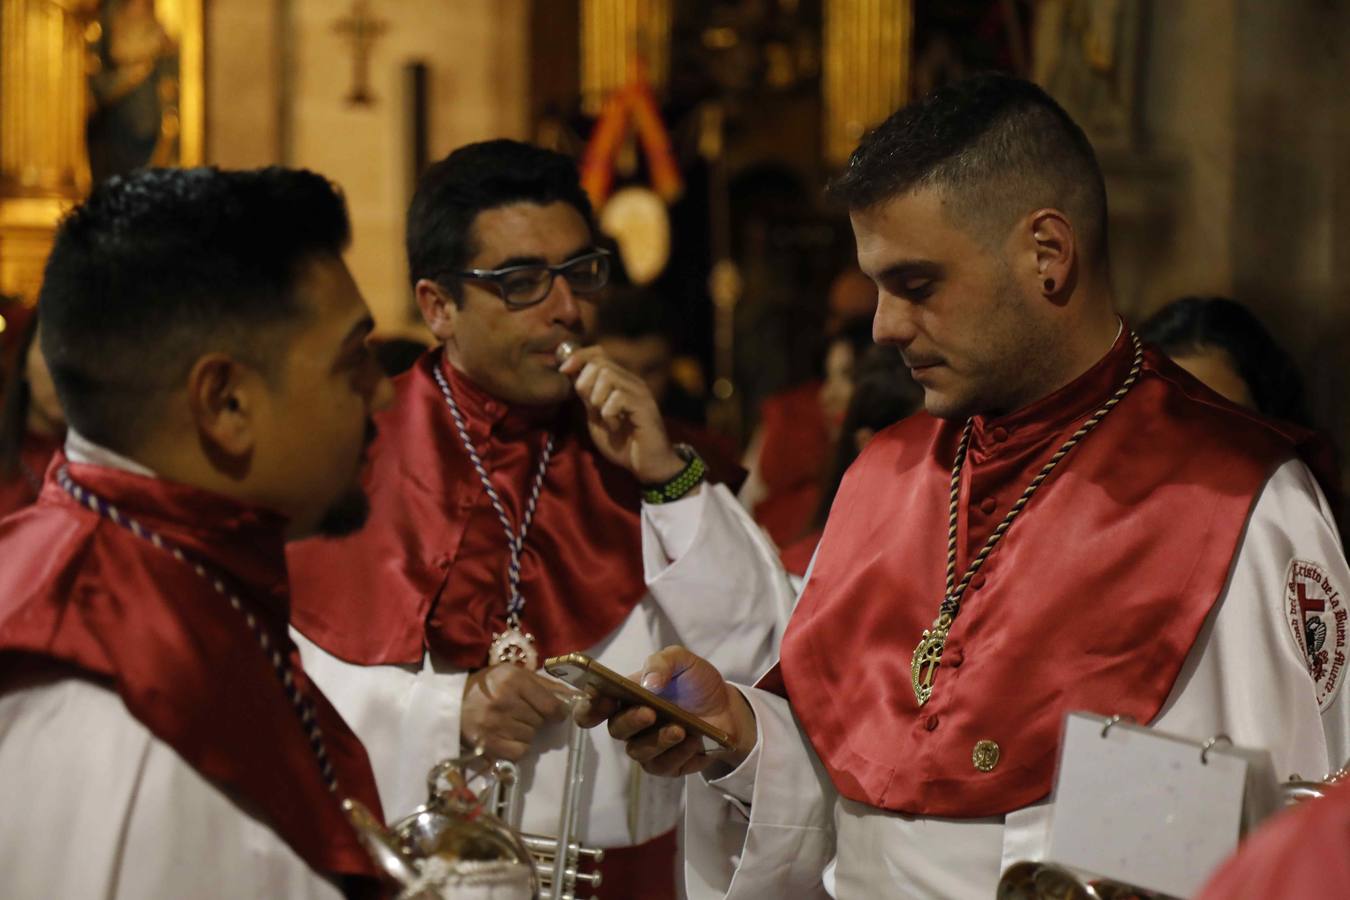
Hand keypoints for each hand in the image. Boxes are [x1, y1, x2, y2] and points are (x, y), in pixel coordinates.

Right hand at [462, 664, 570, 760]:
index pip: (552, 706)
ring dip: (525, 732)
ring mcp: (494, 724)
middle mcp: (504, 701)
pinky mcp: (488, 744)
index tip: (554, 713)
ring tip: (508, 722)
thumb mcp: (515, 675)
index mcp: (514, 679)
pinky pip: (519, 752)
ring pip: (531, 737)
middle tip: (520, 713)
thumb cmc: (488, 685)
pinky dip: (517, 747)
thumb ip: (547, 685)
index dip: (557, 712)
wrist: (451, 702)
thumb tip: (577, 698)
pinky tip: (505, 736)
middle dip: (536, 719)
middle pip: (541, 722)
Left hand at [558, 347, 684, 483]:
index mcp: (620, 382)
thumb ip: (587, 397)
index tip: (563, 370)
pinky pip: (618, 397)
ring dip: (597, 398)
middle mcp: (632, 382)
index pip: (598, 353)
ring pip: (608, 375)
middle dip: (585, 383)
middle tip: (590, 406)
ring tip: (604, 418)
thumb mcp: (596, 418)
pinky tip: (615, 426)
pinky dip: (609, 413)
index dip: (578, 357)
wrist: (648, 466)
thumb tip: (571, 374)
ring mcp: (640, 393)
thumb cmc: (623, 444)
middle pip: (600, 362)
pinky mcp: (645, 407)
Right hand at [575, 646, 757, 776]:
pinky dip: (678, 754)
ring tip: (680, 729)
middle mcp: (630, 724)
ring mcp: (647, 746)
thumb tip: (648, 683)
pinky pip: (663, 766)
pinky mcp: (666, 765)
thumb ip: (662, 663)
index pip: (593, 707)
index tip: (600, 701)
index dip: (588, 707)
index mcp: (625, 697)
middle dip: (631, 721)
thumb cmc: (695, 683)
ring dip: (658, 740)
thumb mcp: (682, 661)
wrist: (727, 708)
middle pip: (616, 729)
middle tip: (650, 713)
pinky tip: (693, 742)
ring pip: (638, 751)